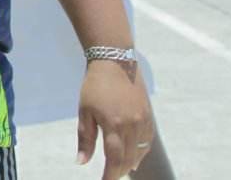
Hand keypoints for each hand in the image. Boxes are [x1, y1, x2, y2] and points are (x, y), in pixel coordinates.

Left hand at [76, 59, 152, 179]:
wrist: (115, 61)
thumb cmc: (95, 85)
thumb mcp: (84, 110)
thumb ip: (85, 138)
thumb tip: (81, 162)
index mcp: (114, 124)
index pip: (114, 159)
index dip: (110, 175)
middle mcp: (132, 125)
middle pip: (128, 158)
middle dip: (119, 170)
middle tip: (110, 176)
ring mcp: (143, 121)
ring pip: (140, 151)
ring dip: (131, 162)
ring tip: (121, 169)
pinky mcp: (149, 116)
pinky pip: (147, 141)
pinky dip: (141, 151)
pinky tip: (134, 155)